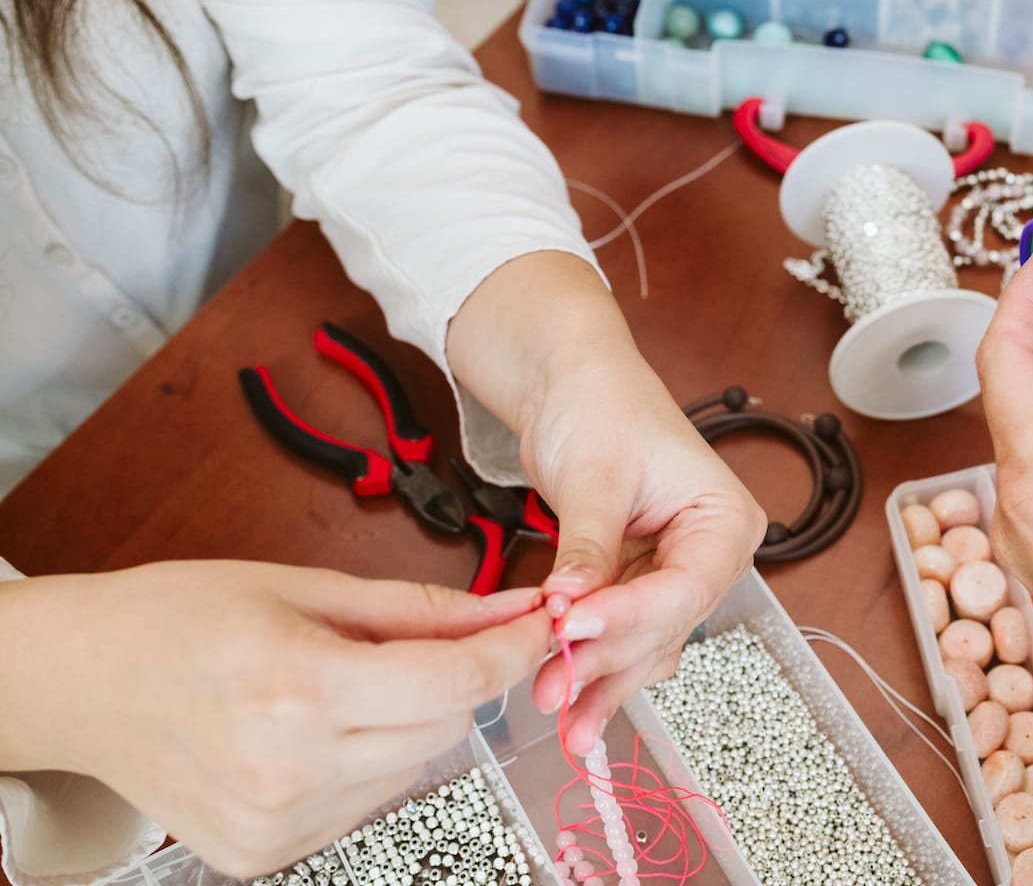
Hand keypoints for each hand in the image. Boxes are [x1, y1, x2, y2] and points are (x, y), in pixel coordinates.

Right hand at [0, 563, 547, 876]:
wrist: (81, 681)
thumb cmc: (180, 618)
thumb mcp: (303, 586)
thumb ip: (420, 608)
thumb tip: (511, 609)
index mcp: (299, 687)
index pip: (456, 683)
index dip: (514, 651)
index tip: (543, 625)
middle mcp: (290, 767)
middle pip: (446, 727)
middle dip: (454, 678)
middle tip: (416, 641)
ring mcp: (277, 821)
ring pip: (415, 767)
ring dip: (409, 721)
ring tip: (341, 681)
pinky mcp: (266, 853)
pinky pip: (368, 801)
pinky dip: (367, 760)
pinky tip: (315, 728)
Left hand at [521, 366, 763, 749]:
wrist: (573, 384)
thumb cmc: (602, 405)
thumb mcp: (595, 476)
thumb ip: (588, 547)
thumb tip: (571, 605)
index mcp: (725, 519)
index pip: (686, 587)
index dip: (631, 617)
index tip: (574, 632)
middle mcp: (709, 554)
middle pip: (665, 626)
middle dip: (608, 657)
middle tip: (554, 686)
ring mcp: (673, 573)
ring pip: (644, 644)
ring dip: (600, 674)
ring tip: (555, 704)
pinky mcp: (638, 585)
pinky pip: (621, 635)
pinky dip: (590, 658)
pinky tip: (563, 689)